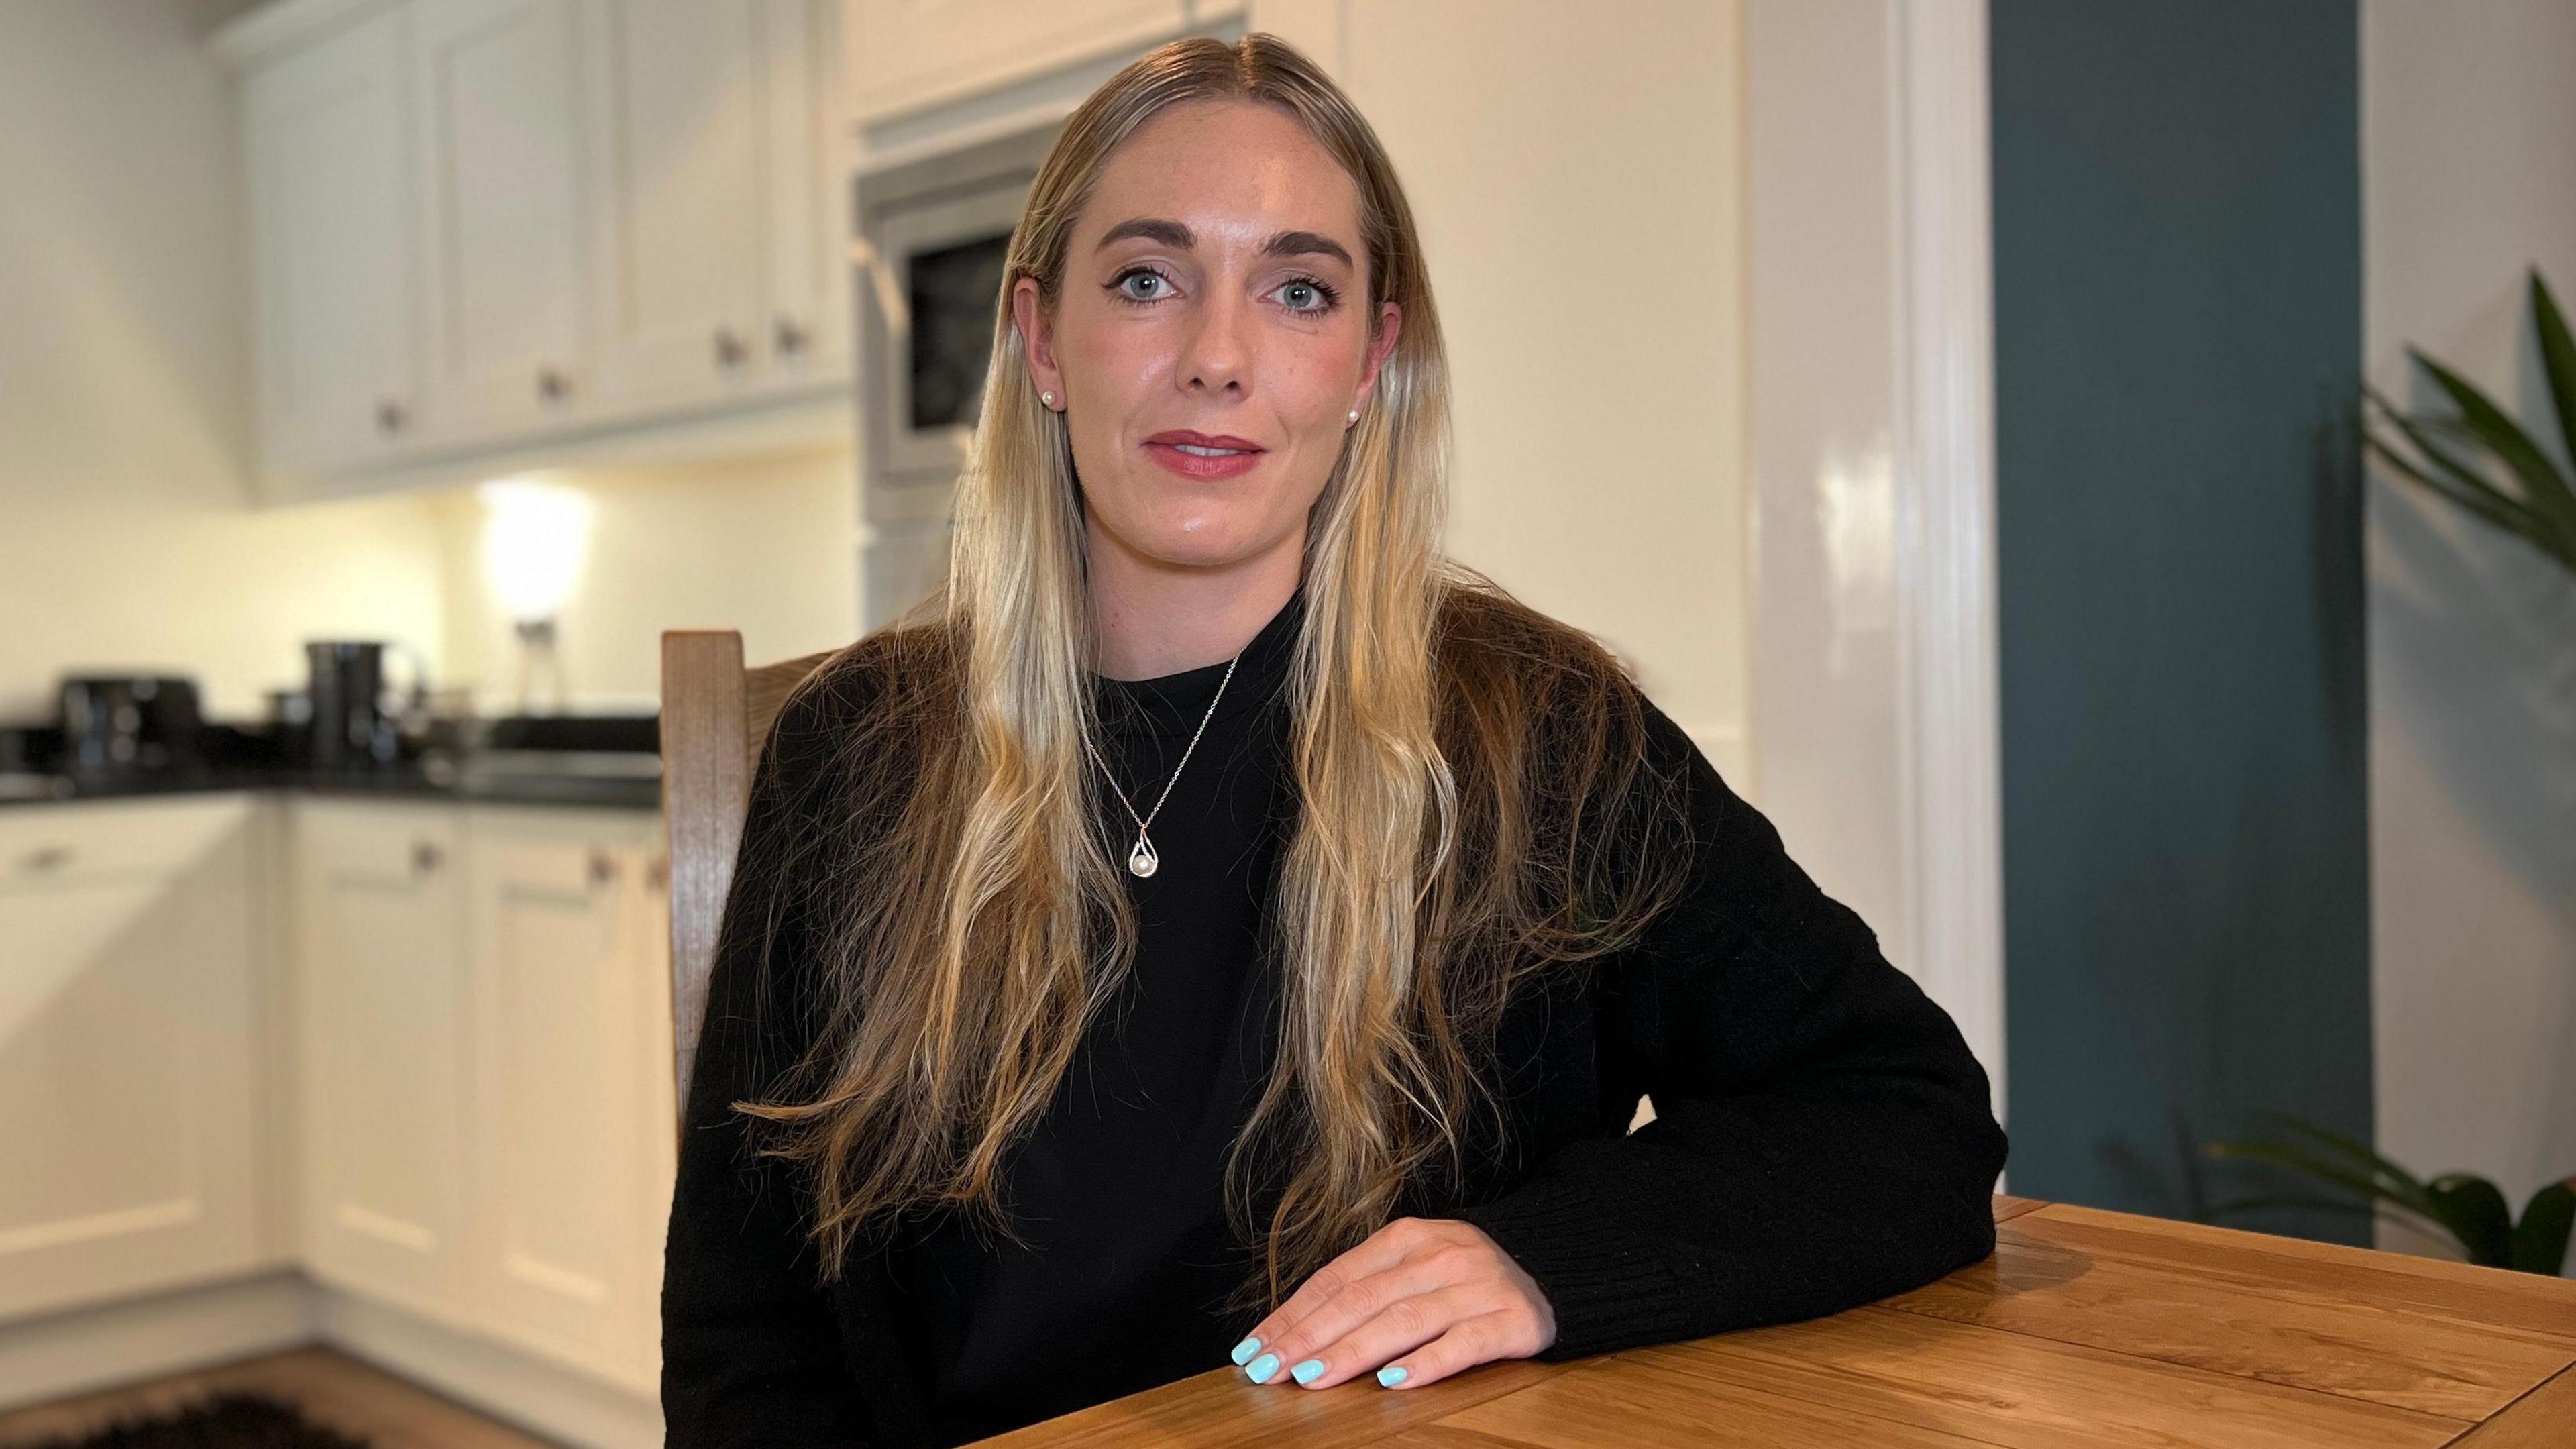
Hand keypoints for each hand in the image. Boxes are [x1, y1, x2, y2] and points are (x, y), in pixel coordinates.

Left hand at [1230, 1216, 1555, 1391]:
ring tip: (1312, 1377)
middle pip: (1361, 1300)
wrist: (1553, 1274)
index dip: (1291, 1314)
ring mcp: (1477, 1285)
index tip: (1253, 1348)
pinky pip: (1462, 1343)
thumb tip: (1293, 1332)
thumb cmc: (1464, 1280)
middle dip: (1307, 1337)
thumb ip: (1364, 1290)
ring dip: (1352, 1352)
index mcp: (1408, 1237)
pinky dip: (1426, 1363)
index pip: (1336, 1279)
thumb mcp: (1414, 1268)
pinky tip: (1393, 1382)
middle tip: (1268, 1370)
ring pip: (1403, 1320)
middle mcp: (1440, 1254)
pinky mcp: (1512, 1319)